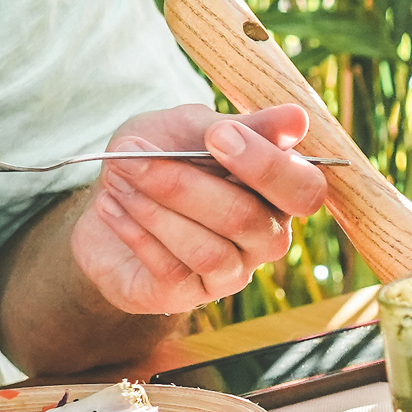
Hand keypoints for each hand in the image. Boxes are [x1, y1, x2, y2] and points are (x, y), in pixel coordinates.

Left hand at [68, 104, 326, 314]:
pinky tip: (111, 206)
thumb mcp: (194, 127)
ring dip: (153, 210)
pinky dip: (135, 233)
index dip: (266, 166)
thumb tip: (298, 117)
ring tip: (118, 179)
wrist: (106, 196)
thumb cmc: (159, 156)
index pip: (305, 191)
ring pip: (208, 251)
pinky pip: (172, 270)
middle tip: (132, 155)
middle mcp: (266, 237)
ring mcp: (232, 271)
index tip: (217, 134)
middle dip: (182, 185)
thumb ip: (244, 126)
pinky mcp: (190, 294)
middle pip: (248, 220)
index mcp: (279, 193)